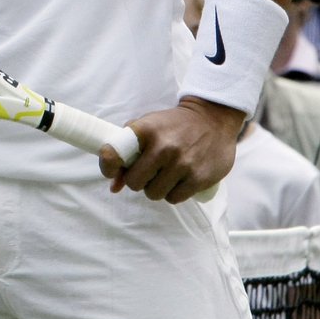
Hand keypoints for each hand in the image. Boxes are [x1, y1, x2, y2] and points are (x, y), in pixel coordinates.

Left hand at [99, 96, 243, 202]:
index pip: (114, 153)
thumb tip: (114, 187)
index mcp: (145, 130)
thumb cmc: (172, 126)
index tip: (112, 171)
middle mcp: (163, 147)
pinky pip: (174, 198)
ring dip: (155, 189)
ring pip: (153, 194)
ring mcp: (182, 163)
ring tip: (164, 176)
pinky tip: (178, 181)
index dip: (108, 166)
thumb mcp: (147, 127)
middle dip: (137, 181)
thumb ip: (127, 152)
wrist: (212, 120)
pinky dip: (173, 194)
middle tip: (146, 173)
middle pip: (134, 182)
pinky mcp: (199, 178)